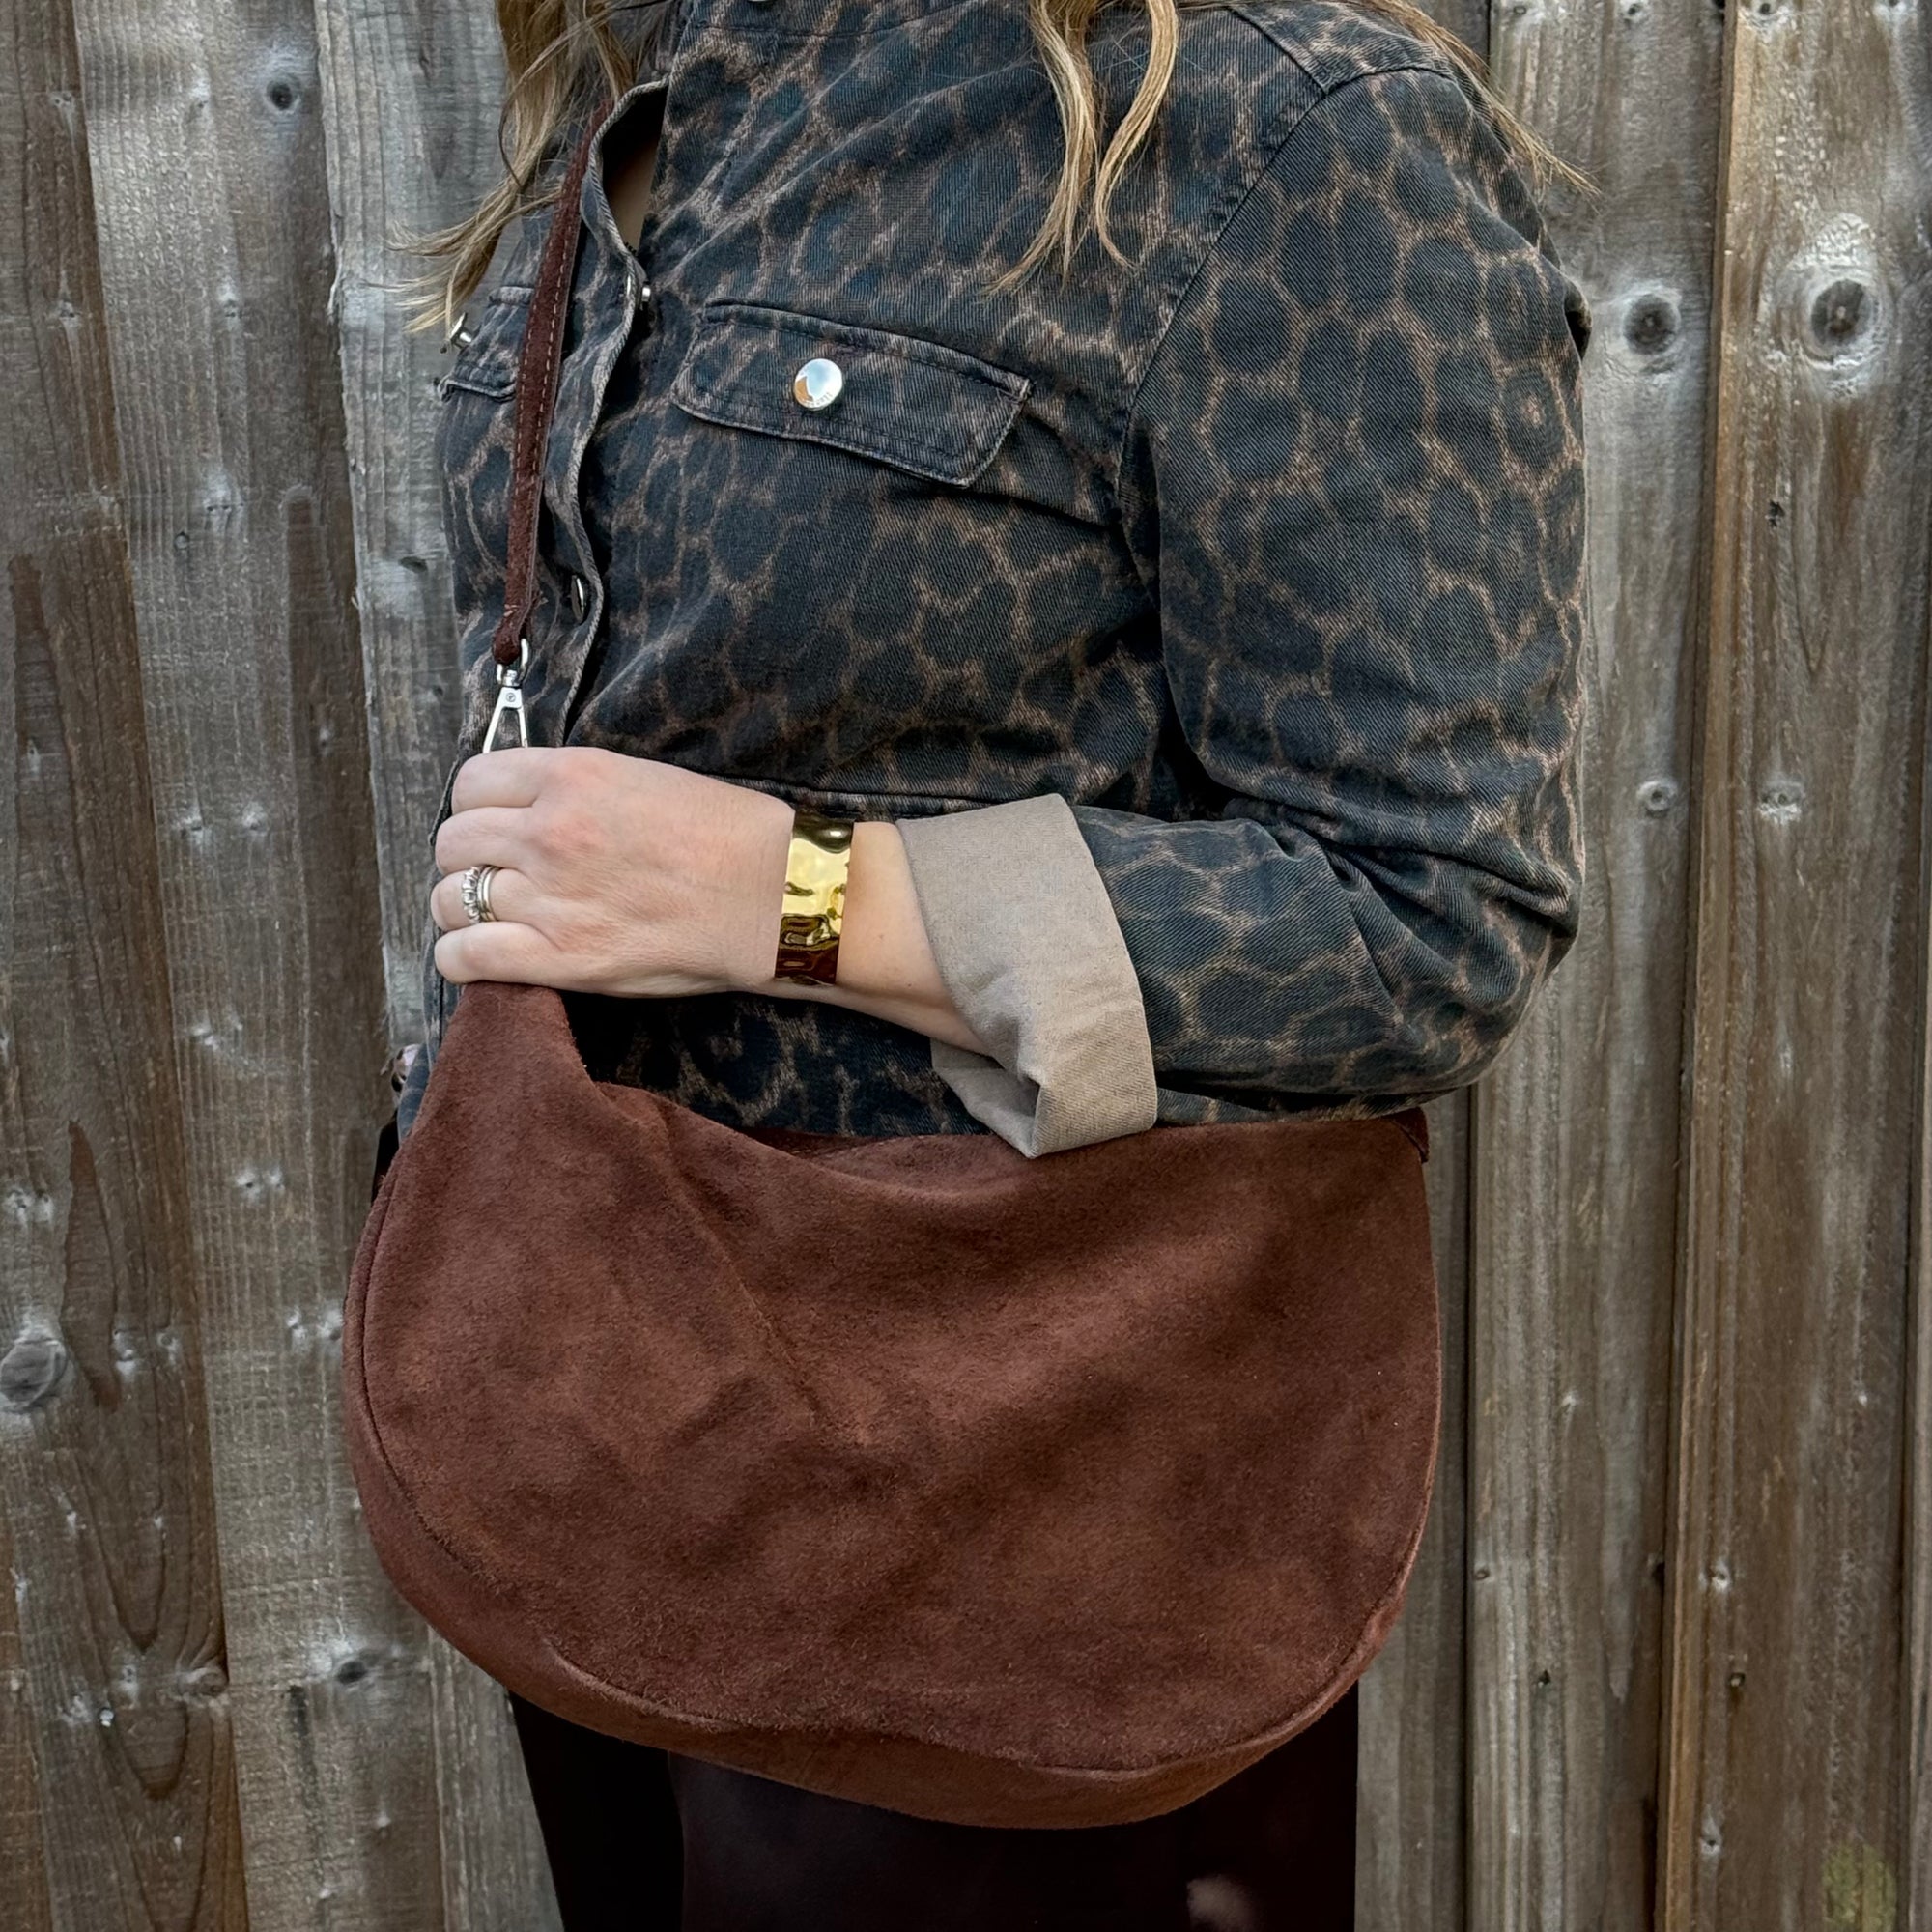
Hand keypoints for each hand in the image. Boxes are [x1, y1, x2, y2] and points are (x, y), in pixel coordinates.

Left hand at [429, 747, 793, 995]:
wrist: (774, 896)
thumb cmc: (727, 836)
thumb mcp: (642, 778)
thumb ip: (574, 788)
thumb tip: (528, 809)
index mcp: (571, 776)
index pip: (470, 784)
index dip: (475, 809)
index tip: (493, 828)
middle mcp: (549, 831)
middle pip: (452, 842)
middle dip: (466, 860)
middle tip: (495, 877)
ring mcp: (550, 896)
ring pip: (450, 899)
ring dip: (462, 910)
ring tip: (491, 920)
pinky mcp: (561, 957)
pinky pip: (466, 956)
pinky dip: (459, 959)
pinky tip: (479, 959)